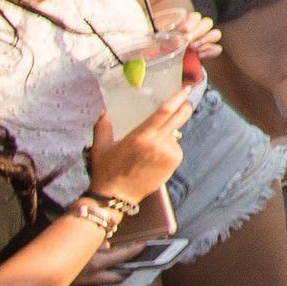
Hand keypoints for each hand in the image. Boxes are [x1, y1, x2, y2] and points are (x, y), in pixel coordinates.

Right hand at [86, 84, 195, 204]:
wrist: (116, 196)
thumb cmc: (106, 170)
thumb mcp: (100, 145)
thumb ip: (103, 125)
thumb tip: (105, 110)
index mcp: (141, 135)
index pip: (164, 111)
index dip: (177, 98)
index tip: (185, 89)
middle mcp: (157, 143)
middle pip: (179, 119)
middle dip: (185, 108)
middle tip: (186, 102)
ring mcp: (167, 154)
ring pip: (175, 136)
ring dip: (170, 134)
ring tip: (152, 144)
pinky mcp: (173, 164)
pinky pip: (175, 149)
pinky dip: (169, 148)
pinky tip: (155, 156)